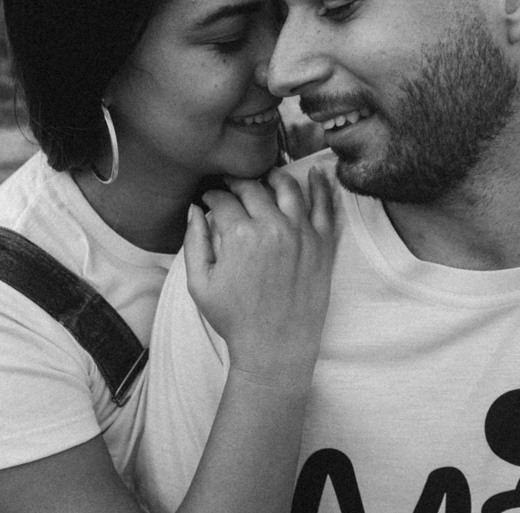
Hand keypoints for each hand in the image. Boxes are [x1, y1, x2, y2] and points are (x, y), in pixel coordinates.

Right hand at [184, 167, 335, 387]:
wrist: (275, 348)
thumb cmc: (235, 320)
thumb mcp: (200, 284)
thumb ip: (194, 242)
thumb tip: (194, 210)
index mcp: (240, 235)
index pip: (223, 200)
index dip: (212, 195)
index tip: (209, 198)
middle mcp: (272, 227)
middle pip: (253, 188)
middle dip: (238, 182)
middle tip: (232, 185)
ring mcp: (302, 233)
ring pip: (288, 187)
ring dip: (273, 177)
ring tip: (265, 177)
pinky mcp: (323, 244)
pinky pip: (325, 205)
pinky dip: (321, 185)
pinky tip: (317, 172)